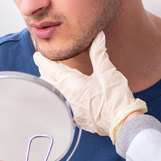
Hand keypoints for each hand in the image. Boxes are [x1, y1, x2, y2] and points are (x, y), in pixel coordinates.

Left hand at [33, 31, 147, 142]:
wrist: (122, 123)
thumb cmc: (115, 98)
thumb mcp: (108, 72)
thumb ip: (99, 53)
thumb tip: (98, 36)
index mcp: (72, 83)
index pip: (51, 68)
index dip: (43, 60)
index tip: (38, 55)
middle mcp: (66, 96)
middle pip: (48, 80)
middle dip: (44, 70)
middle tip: (42, 63)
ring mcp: (69, 108)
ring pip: (52, 93)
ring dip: (49, 83)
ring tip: (49, 76)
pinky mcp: (74, 117)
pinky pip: (60, 103)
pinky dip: (57, 94)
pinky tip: (62, 94)